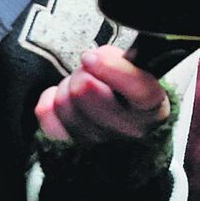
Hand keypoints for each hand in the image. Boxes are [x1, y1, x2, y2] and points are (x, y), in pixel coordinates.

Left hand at [36, 47, 169, 146]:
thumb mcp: (139, 69)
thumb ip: (124, 61)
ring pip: (63, 101)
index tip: (94, 56)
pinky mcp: (68, 144)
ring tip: (81, 84)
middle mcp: (127, 131)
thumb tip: (97, 58)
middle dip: (83, 72)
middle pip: (85, 91)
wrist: (120, 120)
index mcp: (153, 109)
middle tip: (90, 69)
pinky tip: (64, 97)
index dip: (112, 69)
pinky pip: (46, 113)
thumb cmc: (129, 90)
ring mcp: (96, 140)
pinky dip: (50, 98)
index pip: (139, 91)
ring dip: (68, 85)